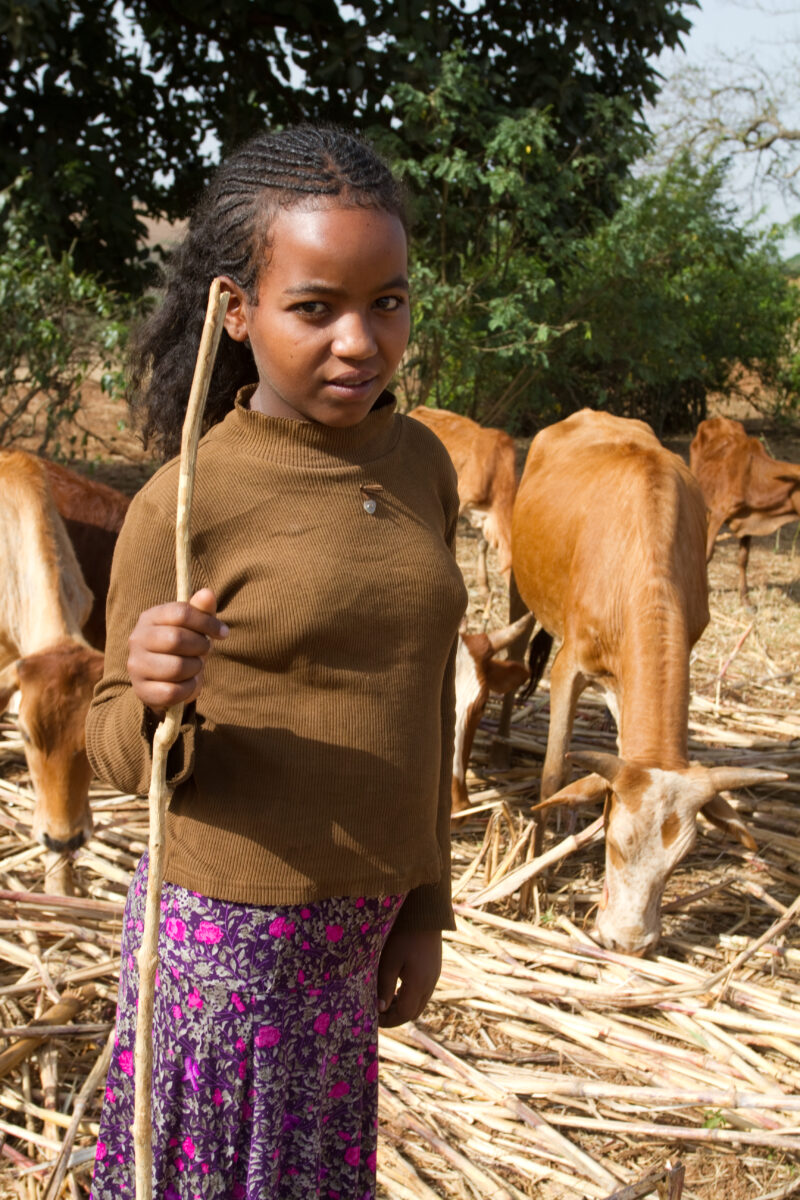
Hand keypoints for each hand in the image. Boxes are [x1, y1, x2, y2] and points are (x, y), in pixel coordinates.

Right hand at [127, 587, 228, 715]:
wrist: (163, 679)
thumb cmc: (183, 646)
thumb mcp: (193, 626)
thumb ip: (201, 610)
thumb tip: (208, 593)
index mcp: (150, 617)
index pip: (181, 612)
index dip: (207, 623)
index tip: (223, 633)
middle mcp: (137, 638)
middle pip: (176, 639)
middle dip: (200, 647)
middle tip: (205, 651)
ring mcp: (136, 665)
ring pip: (176, 667)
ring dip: (195, 669)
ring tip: (195, 667)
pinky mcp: (141, 689)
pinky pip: (172, 691)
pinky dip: (188, 689)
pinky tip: (188, 684)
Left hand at [377, 927, 441, 1027]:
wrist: (424, 914)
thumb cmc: (403, 936)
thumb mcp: (389, 961)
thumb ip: (385, 986)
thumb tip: (380, 1009)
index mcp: (419, 985)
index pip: (404, 1014)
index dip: (388, 1020)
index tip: (373, 1019)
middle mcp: (429, 984)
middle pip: (413, 1012)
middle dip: (396, 1016)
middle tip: (378, 1012)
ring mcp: (434, 977)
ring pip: (419, 1002)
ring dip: (403, 1006)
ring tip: (385, 1000)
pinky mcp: (434, 969)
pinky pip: (423, 991)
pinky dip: (410, 996)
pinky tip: (397, 987)